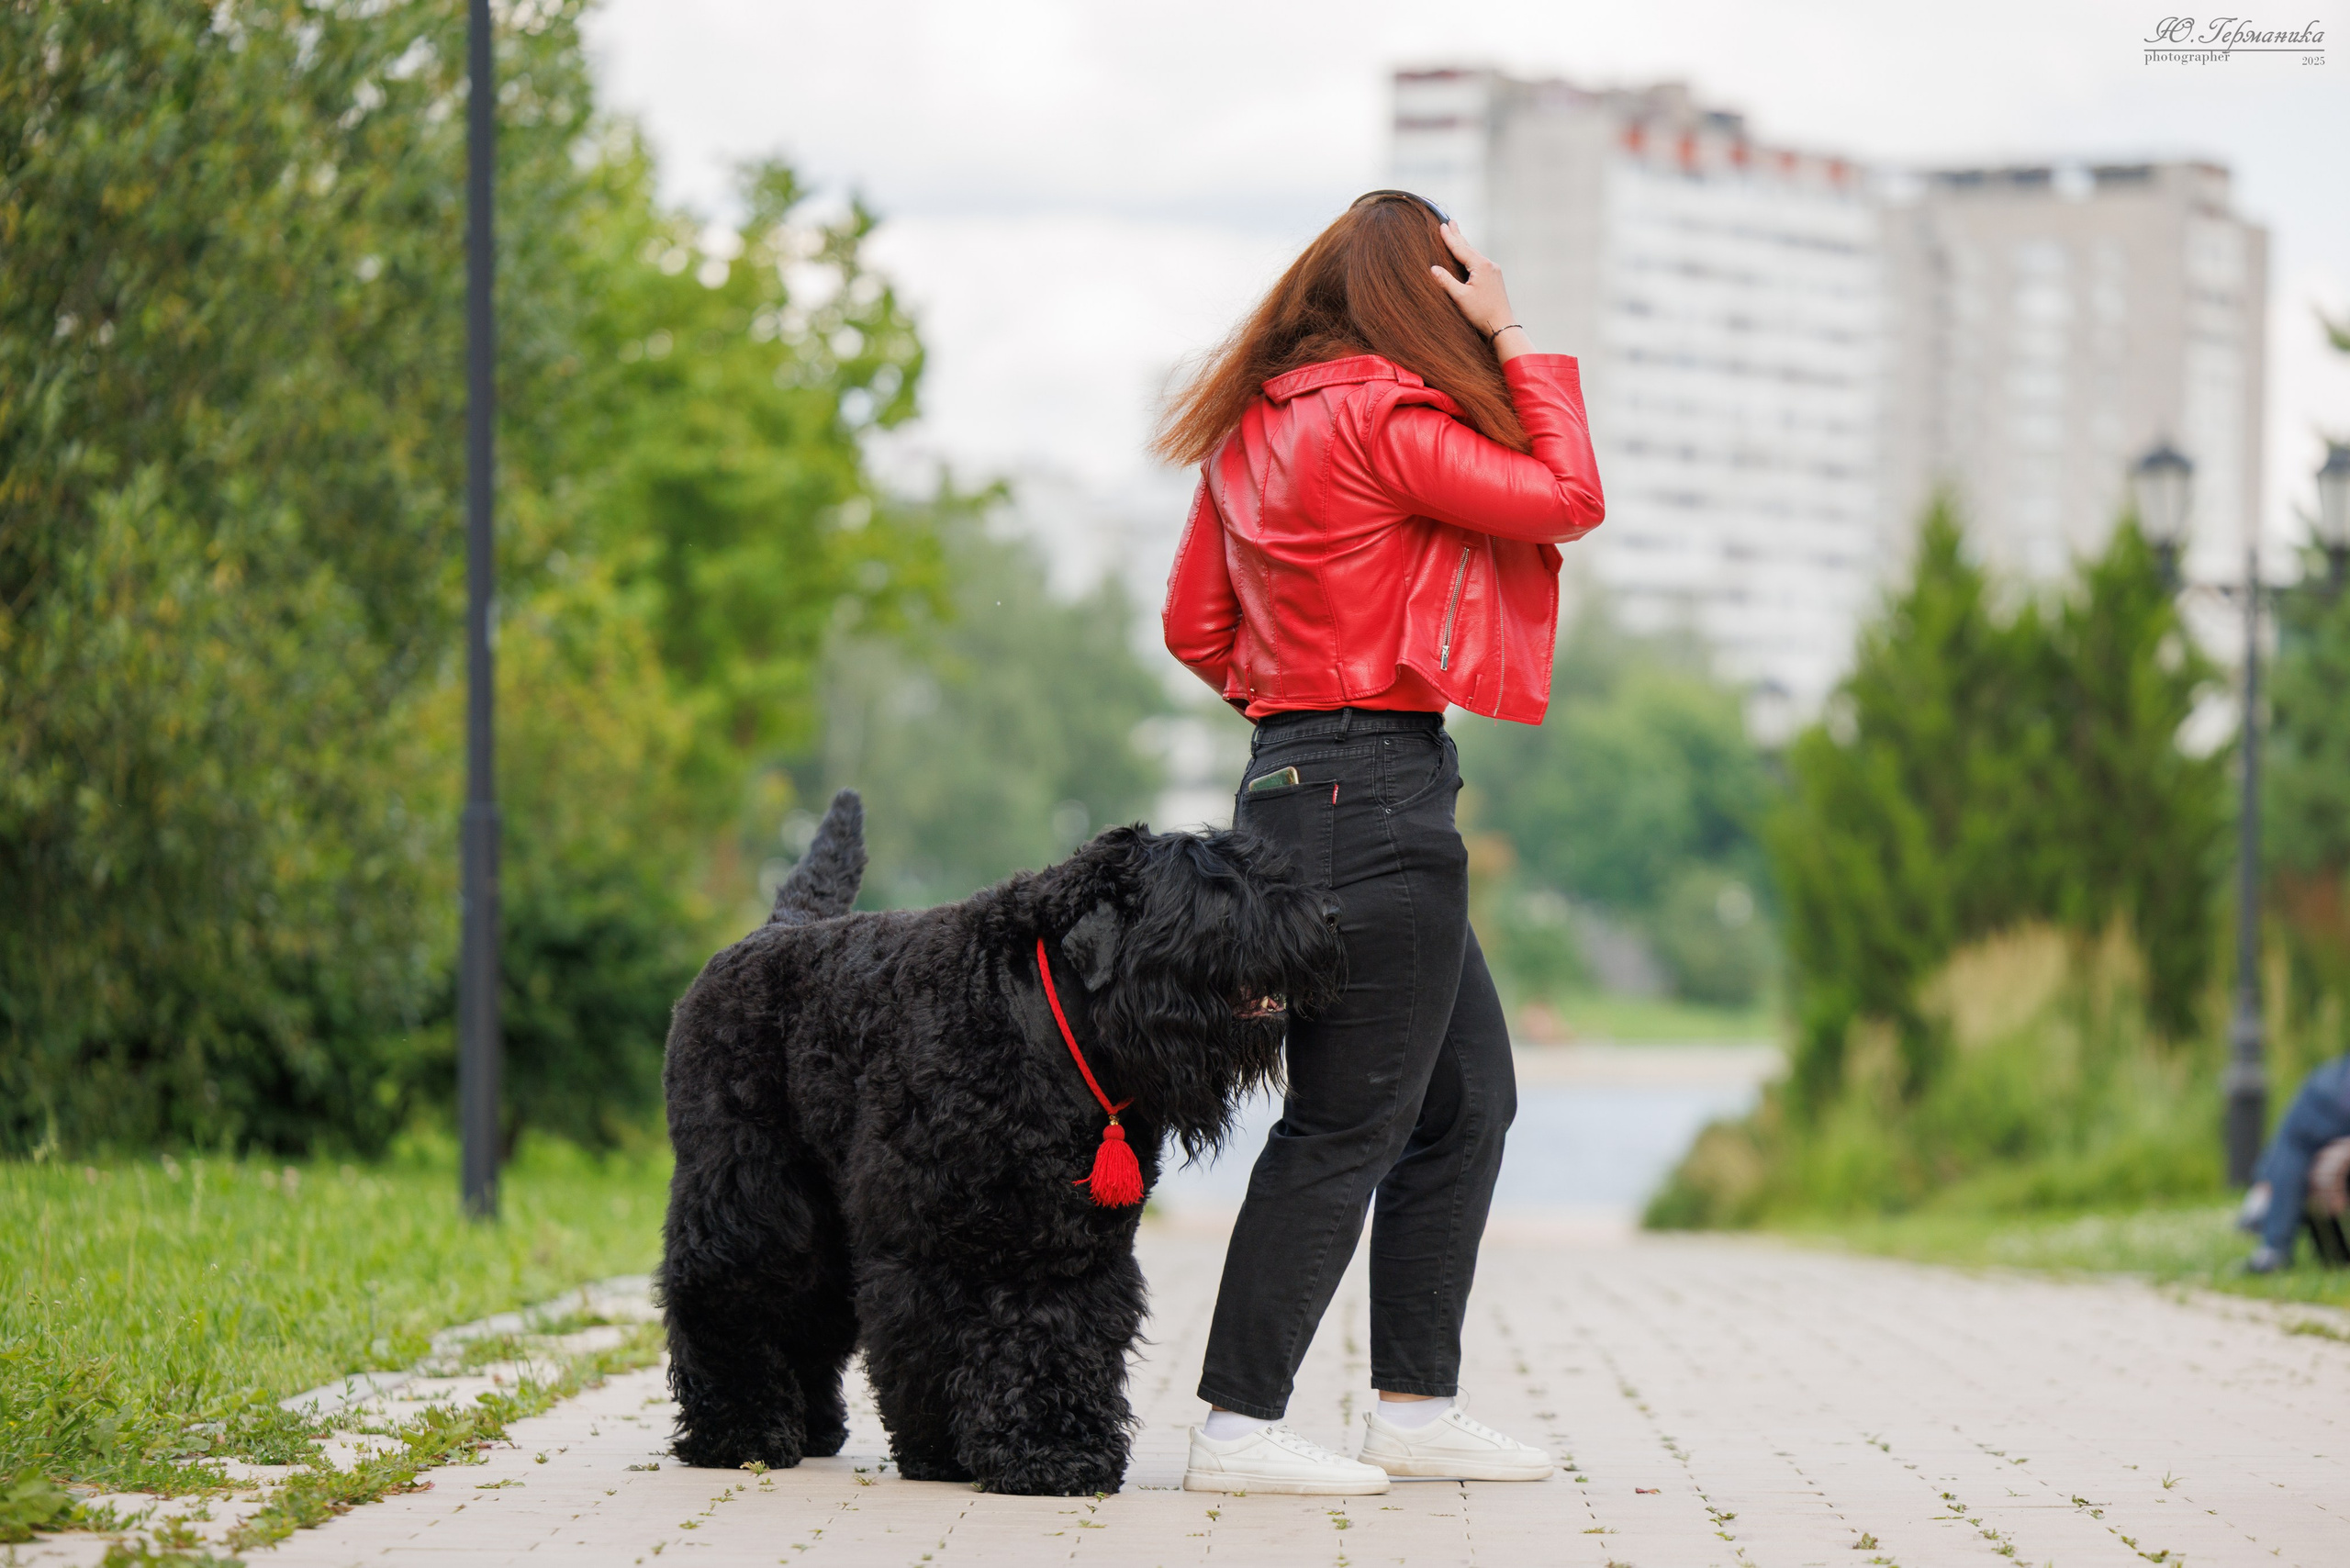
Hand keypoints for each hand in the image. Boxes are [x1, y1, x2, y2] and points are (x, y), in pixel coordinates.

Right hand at [1428, 223, 1522, 348]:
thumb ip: (1446, 281)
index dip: (1449, 238)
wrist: (1502, 325)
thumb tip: (1433, 269)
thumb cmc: (1482, 313)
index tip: (1441, 226)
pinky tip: (1468, 257)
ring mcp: (1494, 271)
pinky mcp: (1495, 278)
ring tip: (1457, 236)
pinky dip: (1471, 256)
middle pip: (1469, 247)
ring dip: (1465, 245)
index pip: (1460, 248)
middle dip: (1458, 236)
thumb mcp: (1460, 297)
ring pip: (1475, 254)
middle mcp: (1489, 265)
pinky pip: (1480, 262)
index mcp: (1480, 266)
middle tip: (1451, 222)